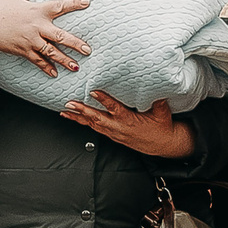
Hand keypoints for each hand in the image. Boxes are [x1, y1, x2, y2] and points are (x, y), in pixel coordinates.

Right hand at [0, 0, 90, 81]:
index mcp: (36, 10)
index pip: (59, 6)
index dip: (73, 3)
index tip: (87, 2)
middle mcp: (36, 27)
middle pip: (60, 36)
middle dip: (75, 43)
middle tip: (88, 50)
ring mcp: (30, 41)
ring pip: (51, 52)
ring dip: (64, 60)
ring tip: (76, 67)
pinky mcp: (23, 51)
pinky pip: (37, 61)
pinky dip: (46, 68)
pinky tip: (55, 74)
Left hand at [60, 92, 195, 159]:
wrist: (162, 145)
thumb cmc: (161, 127)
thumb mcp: (162, 112)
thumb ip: (157, 99)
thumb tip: (156, 83)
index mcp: (130, 120)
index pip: (115, 109)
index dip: (104, 100)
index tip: (93, 92)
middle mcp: (119, 127)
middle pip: (97, 119)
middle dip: (82, 111)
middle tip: (70, 103)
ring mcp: (114, 133)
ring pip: (92, 125)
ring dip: (78, 117)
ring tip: (65, 110)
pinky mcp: (112, 135)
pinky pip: (94, 128)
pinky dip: (82, 122)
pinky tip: (73, 117)